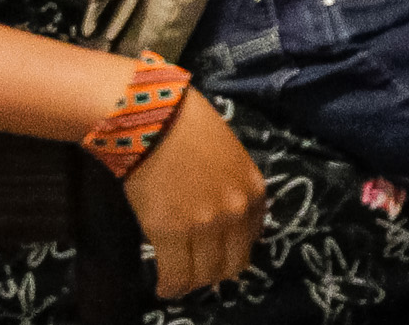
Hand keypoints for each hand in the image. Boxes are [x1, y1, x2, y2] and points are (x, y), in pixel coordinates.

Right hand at [117, 88, 264, 297]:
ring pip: (205, 275)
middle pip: (233, 264)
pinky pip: (177, 275)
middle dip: (215, 272)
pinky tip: (164, 288)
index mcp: (255, 191)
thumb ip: (231, 187)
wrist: (153, 119)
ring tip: (178, 281)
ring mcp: (206, 224)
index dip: (231, 250)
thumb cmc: (188, 128)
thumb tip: (221, 215)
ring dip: (192, 282)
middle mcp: (237, 212)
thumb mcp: (229, 156)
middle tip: (196, 270)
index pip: (251, 238)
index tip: (216, 253)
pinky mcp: (171, 233)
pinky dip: (171, 287)